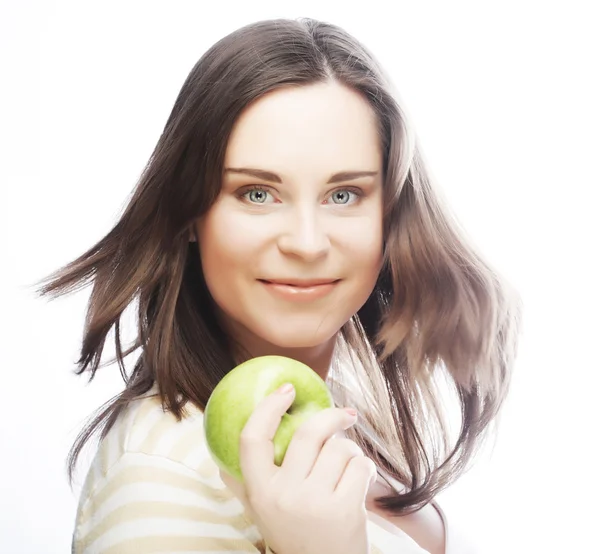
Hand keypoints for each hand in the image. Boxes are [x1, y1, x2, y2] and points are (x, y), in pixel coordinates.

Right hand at [220, 384, 376, 553]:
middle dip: (331, 417)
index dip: (268, 407)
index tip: (287, 388)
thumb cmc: (293, 537)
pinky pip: (360, 465)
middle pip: (308, 433)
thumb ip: (244, 487)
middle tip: (346, 414)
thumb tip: (221, 464)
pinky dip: (364, 467)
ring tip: (348, 466)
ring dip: (350, 450)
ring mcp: (315, 502)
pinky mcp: (346, 509)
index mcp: (259, 491)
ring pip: (339, 447)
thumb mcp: (261, 515)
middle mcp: (284, 495)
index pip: (252, 438)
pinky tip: (360, 480)